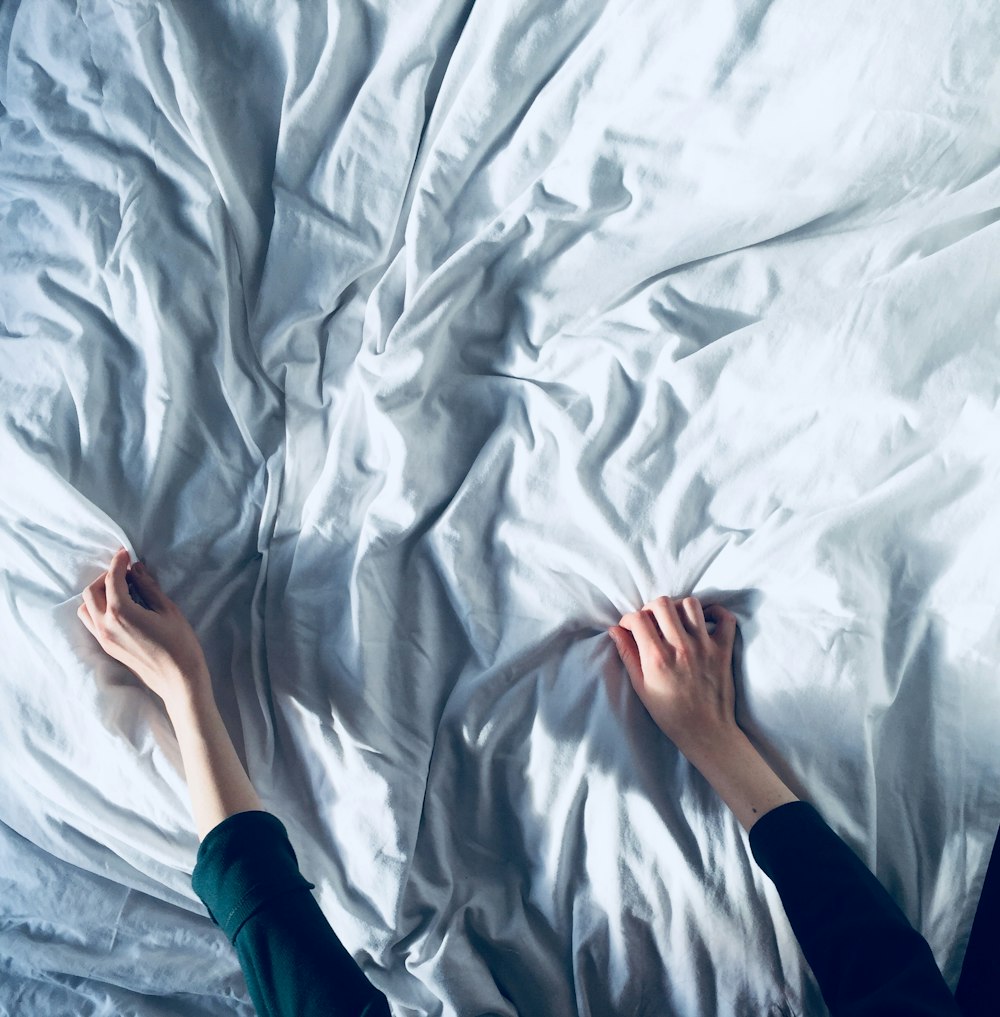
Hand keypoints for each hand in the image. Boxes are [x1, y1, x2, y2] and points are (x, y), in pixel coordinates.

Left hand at [78, 548, 210, 707]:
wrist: (178, 681)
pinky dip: (97, 609)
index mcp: (121, 613)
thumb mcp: (168, 610)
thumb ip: (149, 587)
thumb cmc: (180, 644)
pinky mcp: (107, 648)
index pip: (112, 579)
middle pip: (91, 591)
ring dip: (98, 594)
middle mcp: (105, 625)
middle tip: (125, 571)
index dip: (118, 562)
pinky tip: (118, 607)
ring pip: (85, 608)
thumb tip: (136, 569)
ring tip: (120, 590)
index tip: (125, 552)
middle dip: (106, 576)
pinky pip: (91, 622)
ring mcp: (103, 639)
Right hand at [610, 596, 738, 761]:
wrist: (706, 731)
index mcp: (657, 658)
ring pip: (690, 604)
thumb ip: (628, 655)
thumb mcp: (641, 687)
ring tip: (675, 621)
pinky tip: (704, 621)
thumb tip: (615, 630)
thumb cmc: (670, 713)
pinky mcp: (724, 650)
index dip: (629, 618)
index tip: (630, 627)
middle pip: (662, 603)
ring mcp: (705, 646)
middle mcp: (681, 647)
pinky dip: (716, 613)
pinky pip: (725, 618)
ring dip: (678, 608)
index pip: (638, 618)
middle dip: (651, 608)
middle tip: (651, 621)